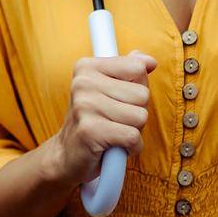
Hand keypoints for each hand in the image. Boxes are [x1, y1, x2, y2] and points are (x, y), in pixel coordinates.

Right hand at [52, 49, 157, 185]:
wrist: (67, 155)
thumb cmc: (94, 120)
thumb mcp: (109, 89)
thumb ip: (129, 71)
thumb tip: (150, 61)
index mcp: (86, 67)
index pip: (137, 68)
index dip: (137, 88)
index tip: (119, 99)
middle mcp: (83, 83)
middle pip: (142, 94)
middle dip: (137, 112)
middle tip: (115, 120)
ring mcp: (84, 106)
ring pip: (140, 116)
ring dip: (134, 130)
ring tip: (114, 132)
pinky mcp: (90, 131)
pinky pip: (133, 137)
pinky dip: (131, 147)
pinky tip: (115, 146)